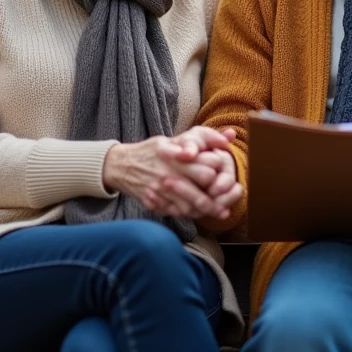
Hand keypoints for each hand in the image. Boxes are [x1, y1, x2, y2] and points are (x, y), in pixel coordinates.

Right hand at [101, 130, 239, 219]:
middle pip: (201, 188)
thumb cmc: (152, 151)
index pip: (206, 167)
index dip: (219, 169)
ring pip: (191, 205)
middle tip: (226, 193)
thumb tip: (230, 136)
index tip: (224, 170)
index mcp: (174, 155)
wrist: (120, 166)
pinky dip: (191, 214)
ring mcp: (160, 190)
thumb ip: (203, 137)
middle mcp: (167, 173)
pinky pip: (178, 213)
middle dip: (216, 191)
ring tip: (221, 210)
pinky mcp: (155, 203)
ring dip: (208, 209)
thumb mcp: (172, 139)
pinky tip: (200, 213)